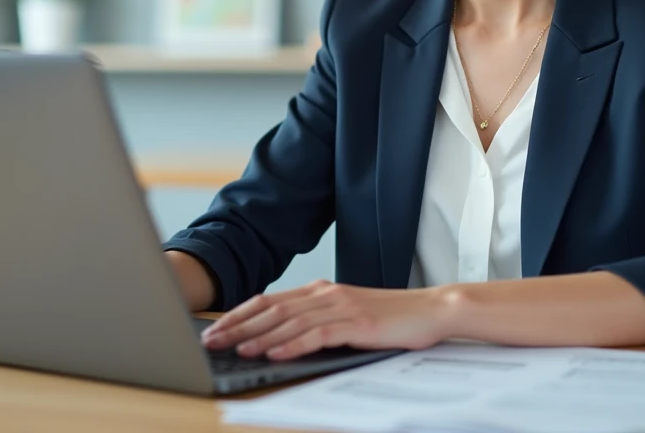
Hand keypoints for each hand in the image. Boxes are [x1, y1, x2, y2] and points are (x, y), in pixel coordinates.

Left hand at [200, 280, 452, 360]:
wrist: (431, 309)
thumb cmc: (390, 317)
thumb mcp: (348, 314)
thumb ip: (317, 319)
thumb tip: (280, 336)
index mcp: (321, 290)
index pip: (270, 301)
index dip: (239, 314)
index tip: (215, 327)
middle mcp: (326, 293)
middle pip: (272, 309)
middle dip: (238, 326)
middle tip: (212, 340)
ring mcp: (341, 306)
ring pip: (290, 322)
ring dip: (259, 337)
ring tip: (236, 349)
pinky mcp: (357, 323)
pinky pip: (318, 335)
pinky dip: (293, 345)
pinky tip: (275, 354)